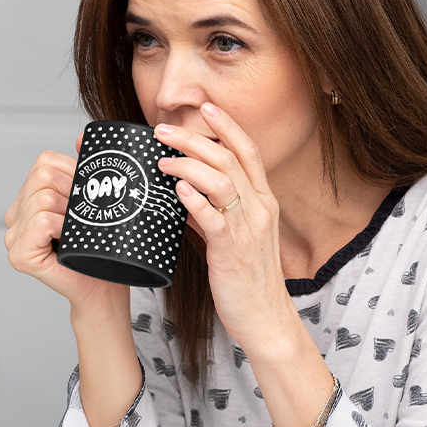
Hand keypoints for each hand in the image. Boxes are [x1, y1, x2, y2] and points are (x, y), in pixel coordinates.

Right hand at [3, 136, 126, 313]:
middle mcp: (15, 215)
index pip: (46, 162)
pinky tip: (69, 241)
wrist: (104, 287)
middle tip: (85, 219)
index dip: (74, 174)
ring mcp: (13, 236)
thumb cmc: (100, 247)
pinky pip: (42, 221)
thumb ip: (84, 168)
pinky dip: (62, 227)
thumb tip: (84, 137)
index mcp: (28, 198)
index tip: (89, 198)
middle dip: (73, 194)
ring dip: (71, 214)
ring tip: (78, 232)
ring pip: (44, 198)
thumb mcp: (93, 201)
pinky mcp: (19, 254)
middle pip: (44, 178)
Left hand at [155, 103, 297, 354]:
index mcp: (263, 203)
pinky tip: (176, 188)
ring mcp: (248, 230)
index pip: (248, 152)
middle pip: (229, 159)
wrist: (265, 319)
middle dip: (194, 138)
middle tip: (163, 130)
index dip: (228, 126)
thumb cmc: (248, 278)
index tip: (206, 107)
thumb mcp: (235, 238)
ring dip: (188, 164)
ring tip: (161, 160)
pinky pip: (214, 218)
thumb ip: (212, 212)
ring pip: (221, 181)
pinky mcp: (232, 252)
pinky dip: (194, 199)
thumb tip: (183, 191)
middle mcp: (260, 210)